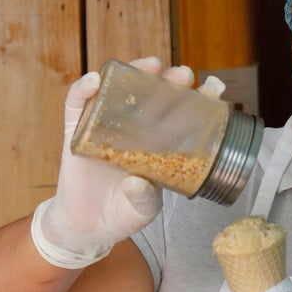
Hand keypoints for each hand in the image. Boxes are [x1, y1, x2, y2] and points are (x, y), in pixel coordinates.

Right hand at [35, 57, 219, 267]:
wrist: (88, 226)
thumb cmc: (124, 212)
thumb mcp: (143, 210)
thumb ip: (144, 198)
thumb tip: (137, 182)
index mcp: (160, 143)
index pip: (182, 114)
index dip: (198, 99)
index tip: (214, 88)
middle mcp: (136, 128)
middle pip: (154, 94)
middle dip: (171, 80)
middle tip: (183, 75)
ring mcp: (107, 126)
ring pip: (119, 89)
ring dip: (134, 71)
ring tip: (150, 65)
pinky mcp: (77, 130)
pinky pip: (77, 104)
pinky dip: (84, 89)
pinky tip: (96, 80)